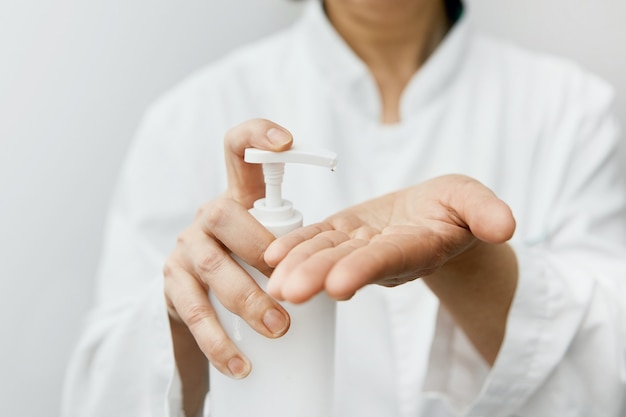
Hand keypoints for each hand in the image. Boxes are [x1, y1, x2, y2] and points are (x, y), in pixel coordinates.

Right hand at [163, 119, 293, 387]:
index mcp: (238, 199)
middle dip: (261, 252)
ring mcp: (186, 248)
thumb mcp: (274, 247)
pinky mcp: (172, 285)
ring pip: (212, 265)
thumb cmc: (252, 272)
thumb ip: (299, 241)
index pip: (238, 152)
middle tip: (293, 290)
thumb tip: (354, 259)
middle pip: (226, 214)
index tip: (287, 140)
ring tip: (278, 330)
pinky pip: (193, 311)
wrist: (202, 308)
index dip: (257, 135)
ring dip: (247, 300)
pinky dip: (218, 340)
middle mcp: (207, 216)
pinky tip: (239, 363)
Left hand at [265, 174, 515, 302]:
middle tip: (289, 292)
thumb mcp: (475, 201)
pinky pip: (317, 238)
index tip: (338, 285)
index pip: (388, 260)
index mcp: (416, 247)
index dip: (365, 270)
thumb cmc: (456, 207)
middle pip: (349, 264)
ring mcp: (360, 244)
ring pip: (327, 254)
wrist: (434, 215)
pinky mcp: (343, 231)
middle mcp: (384, 253)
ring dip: (300, 267)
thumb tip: (505, 226)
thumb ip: (486, 212)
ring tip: (274, 284)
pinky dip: (296, 246)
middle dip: (319, 276)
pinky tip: (271, 257)